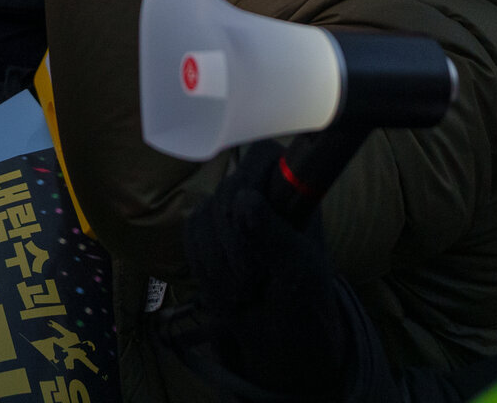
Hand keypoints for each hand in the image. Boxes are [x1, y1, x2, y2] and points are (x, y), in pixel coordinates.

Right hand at [182, 138, 352, 402]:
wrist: (282, 339)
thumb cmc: (305, 298)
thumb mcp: (300, 270)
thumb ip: (275, 235)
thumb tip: (245, 198)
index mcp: (290, 190)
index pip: (262, 157)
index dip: (252, 181)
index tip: (248, 215)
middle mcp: (256, 191)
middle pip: (227, 192)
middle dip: (235, 242)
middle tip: (254, 278)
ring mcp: (227, 210)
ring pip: (204, 217)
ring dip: (221, 264)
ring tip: (246, 290)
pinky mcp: (204, 231)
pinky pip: (191, 236)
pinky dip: (206, 269)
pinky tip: (227, 289)